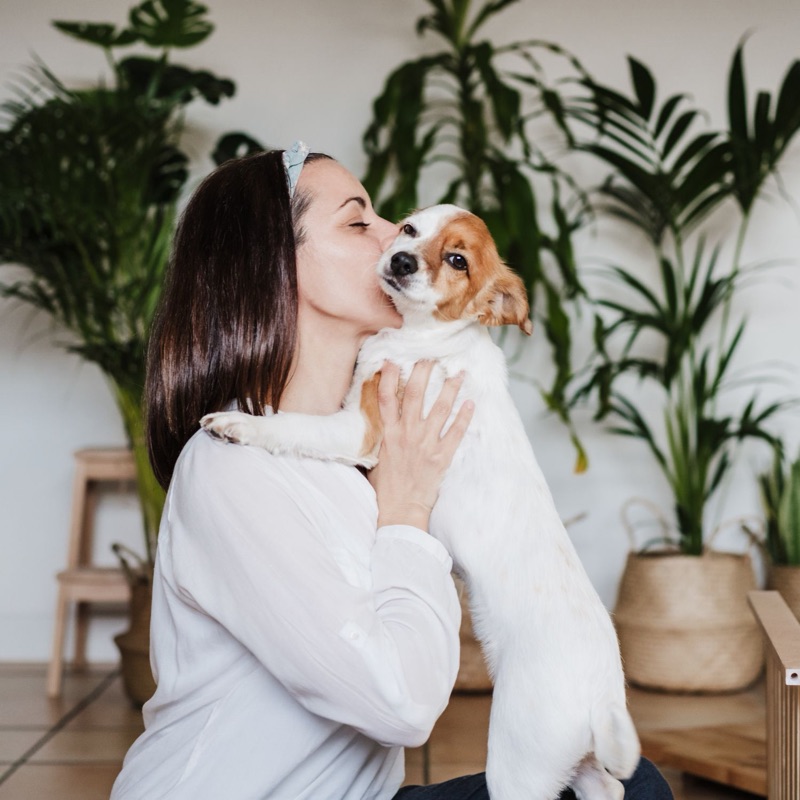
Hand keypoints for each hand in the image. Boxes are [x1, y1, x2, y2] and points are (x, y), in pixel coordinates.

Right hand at [368, 360, 473, 530]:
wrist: (400, 511)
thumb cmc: (386, 487)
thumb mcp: (377, 457)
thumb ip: (383, 436)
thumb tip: (385, 420)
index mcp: (388, 433)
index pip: (387, 398)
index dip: (389, 377)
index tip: (393, 361)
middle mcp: (407, 434)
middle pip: (416, 395)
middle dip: (424, 372)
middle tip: (432, 357)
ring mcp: (425, 444)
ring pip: (440, 409)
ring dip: (451, 388)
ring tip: (459, 373)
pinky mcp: (441, 457)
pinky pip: (456, 432)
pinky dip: (465, 417)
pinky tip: (472, 403)